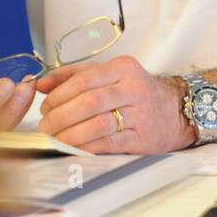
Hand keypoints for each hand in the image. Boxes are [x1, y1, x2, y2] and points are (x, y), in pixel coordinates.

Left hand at [36, 55, 192, 153]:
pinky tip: (74, 148)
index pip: (84, 79)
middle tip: (46, 126)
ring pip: (98, 124)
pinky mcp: (143, 137)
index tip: (45, 107)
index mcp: (123, 68)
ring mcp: (141, 113)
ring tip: (56, 139)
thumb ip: (74, 75)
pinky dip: (86, 147)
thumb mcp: (110, 75)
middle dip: (61, 117)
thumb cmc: (135, 93)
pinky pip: (109, 143)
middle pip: (89, 102)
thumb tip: (41, 83)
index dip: (59, 95)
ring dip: (70, 135)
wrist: (175, 111)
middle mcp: (134, 88)